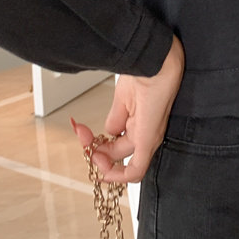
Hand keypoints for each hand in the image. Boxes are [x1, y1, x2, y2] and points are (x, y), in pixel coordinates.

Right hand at [71, 34, 184, 182]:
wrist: (155, 61)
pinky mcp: (148, 140)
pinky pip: (136, 170)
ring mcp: (149, 138)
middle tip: (83, 139)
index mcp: (141, 123)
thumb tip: (106, 132)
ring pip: (126, 166)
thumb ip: (115, 118)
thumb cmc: (146, 72)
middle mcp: (147, 134)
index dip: (99, 145)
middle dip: (96, 152)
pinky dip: (119, 177)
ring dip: (103, 163)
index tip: (85, 136)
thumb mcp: (122, 99)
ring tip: (89, 147)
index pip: (120, 145)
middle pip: (119, 154)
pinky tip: (104, 173)